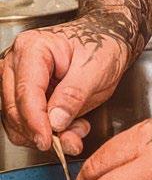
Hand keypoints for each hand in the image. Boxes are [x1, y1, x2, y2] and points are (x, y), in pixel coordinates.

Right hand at [0, 17, 130, 154]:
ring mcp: (18, 80)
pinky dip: (46, 133)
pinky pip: (26, 124)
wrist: (108, 39)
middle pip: (15, 109)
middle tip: (72, 140)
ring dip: (46, 134)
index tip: (48, 140)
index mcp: (33, 47)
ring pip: (17, 122)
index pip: (25, 91)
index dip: (35, 120)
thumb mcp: (97, 66)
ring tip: (77, 129)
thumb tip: (55, 121)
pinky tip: (70, 126)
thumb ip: (75, 93)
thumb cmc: (103, 43)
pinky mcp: (25, 96)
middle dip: (42, 131)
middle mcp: (18, 63)